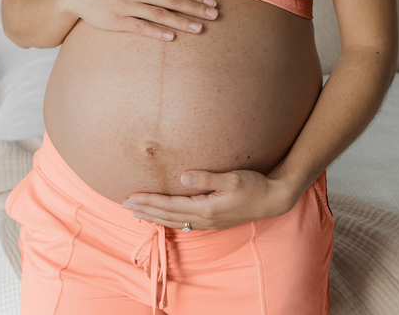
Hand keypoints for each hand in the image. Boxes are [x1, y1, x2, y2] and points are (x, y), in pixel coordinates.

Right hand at [62, 0, 218, 40]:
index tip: (211, 1)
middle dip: (194, 8)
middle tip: (214, 15)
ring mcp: (126, 5)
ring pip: (159, 14)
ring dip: (181, 22)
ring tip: (199, 29)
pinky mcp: (117, 21)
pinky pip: (140, 27)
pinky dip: (156, 32)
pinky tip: (171, 37)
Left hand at [121, 168, 299, 230]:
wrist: (274, 199)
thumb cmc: (254, 185)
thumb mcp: (232, 178)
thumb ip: (206, 178)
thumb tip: (183, 176)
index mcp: (206, 208)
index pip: (169, 206)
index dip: (148, 201)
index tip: (130, 197)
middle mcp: (205, 219)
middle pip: (168, 216)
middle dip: (145, 210)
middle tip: (125, 204)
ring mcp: (209, 222)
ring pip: (175, 221)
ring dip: (154, 216)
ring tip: (138, 211)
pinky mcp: (214, 220)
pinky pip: (184, 222)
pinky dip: (169, 219)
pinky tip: (165, 217)